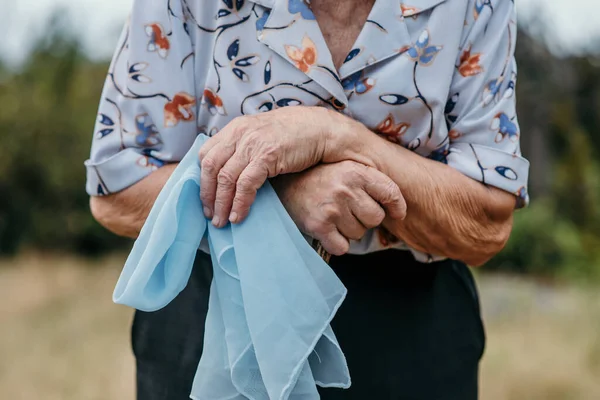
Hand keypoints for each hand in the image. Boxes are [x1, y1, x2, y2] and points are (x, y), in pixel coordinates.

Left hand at [198, 106, 335, 227]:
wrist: (322, 130)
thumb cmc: (295, 136)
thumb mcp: (262, 136)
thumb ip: (244, 149)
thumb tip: (229, 176)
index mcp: (236, 128)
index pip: (206, 154)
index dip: (202, 179)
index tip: (206, 199)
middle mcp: (240, 133)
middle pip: (210, 167)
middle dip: (207, 195)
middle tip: (210, 215)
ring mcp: (253, 143)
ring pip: (225, 178)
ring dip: (221, 204)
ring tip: (222, 222)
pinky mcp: (267, 155)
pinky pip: (245, 184)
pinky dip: (240, 203)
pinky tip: (238, 216)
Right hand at [271, 160, 406, 255]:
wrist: (283, 184)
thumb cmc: (319, 178)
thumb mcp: (346, 168)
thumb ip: (371, 181)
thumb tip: (400, 211)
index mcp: (356, 171)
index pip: (391, 194)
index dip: (397, 207)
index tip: (396, 214)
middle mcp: (345, 188)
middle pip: (376, 218)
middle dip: (364, 218)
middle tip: (346, 208)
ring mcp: (332, 208)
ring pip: (359, 234)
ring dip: (348, 230)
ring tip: (332, 214)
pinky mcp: (318, 226)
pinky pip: (342, 247)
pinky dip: (335, 243)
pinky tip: (326, 228)